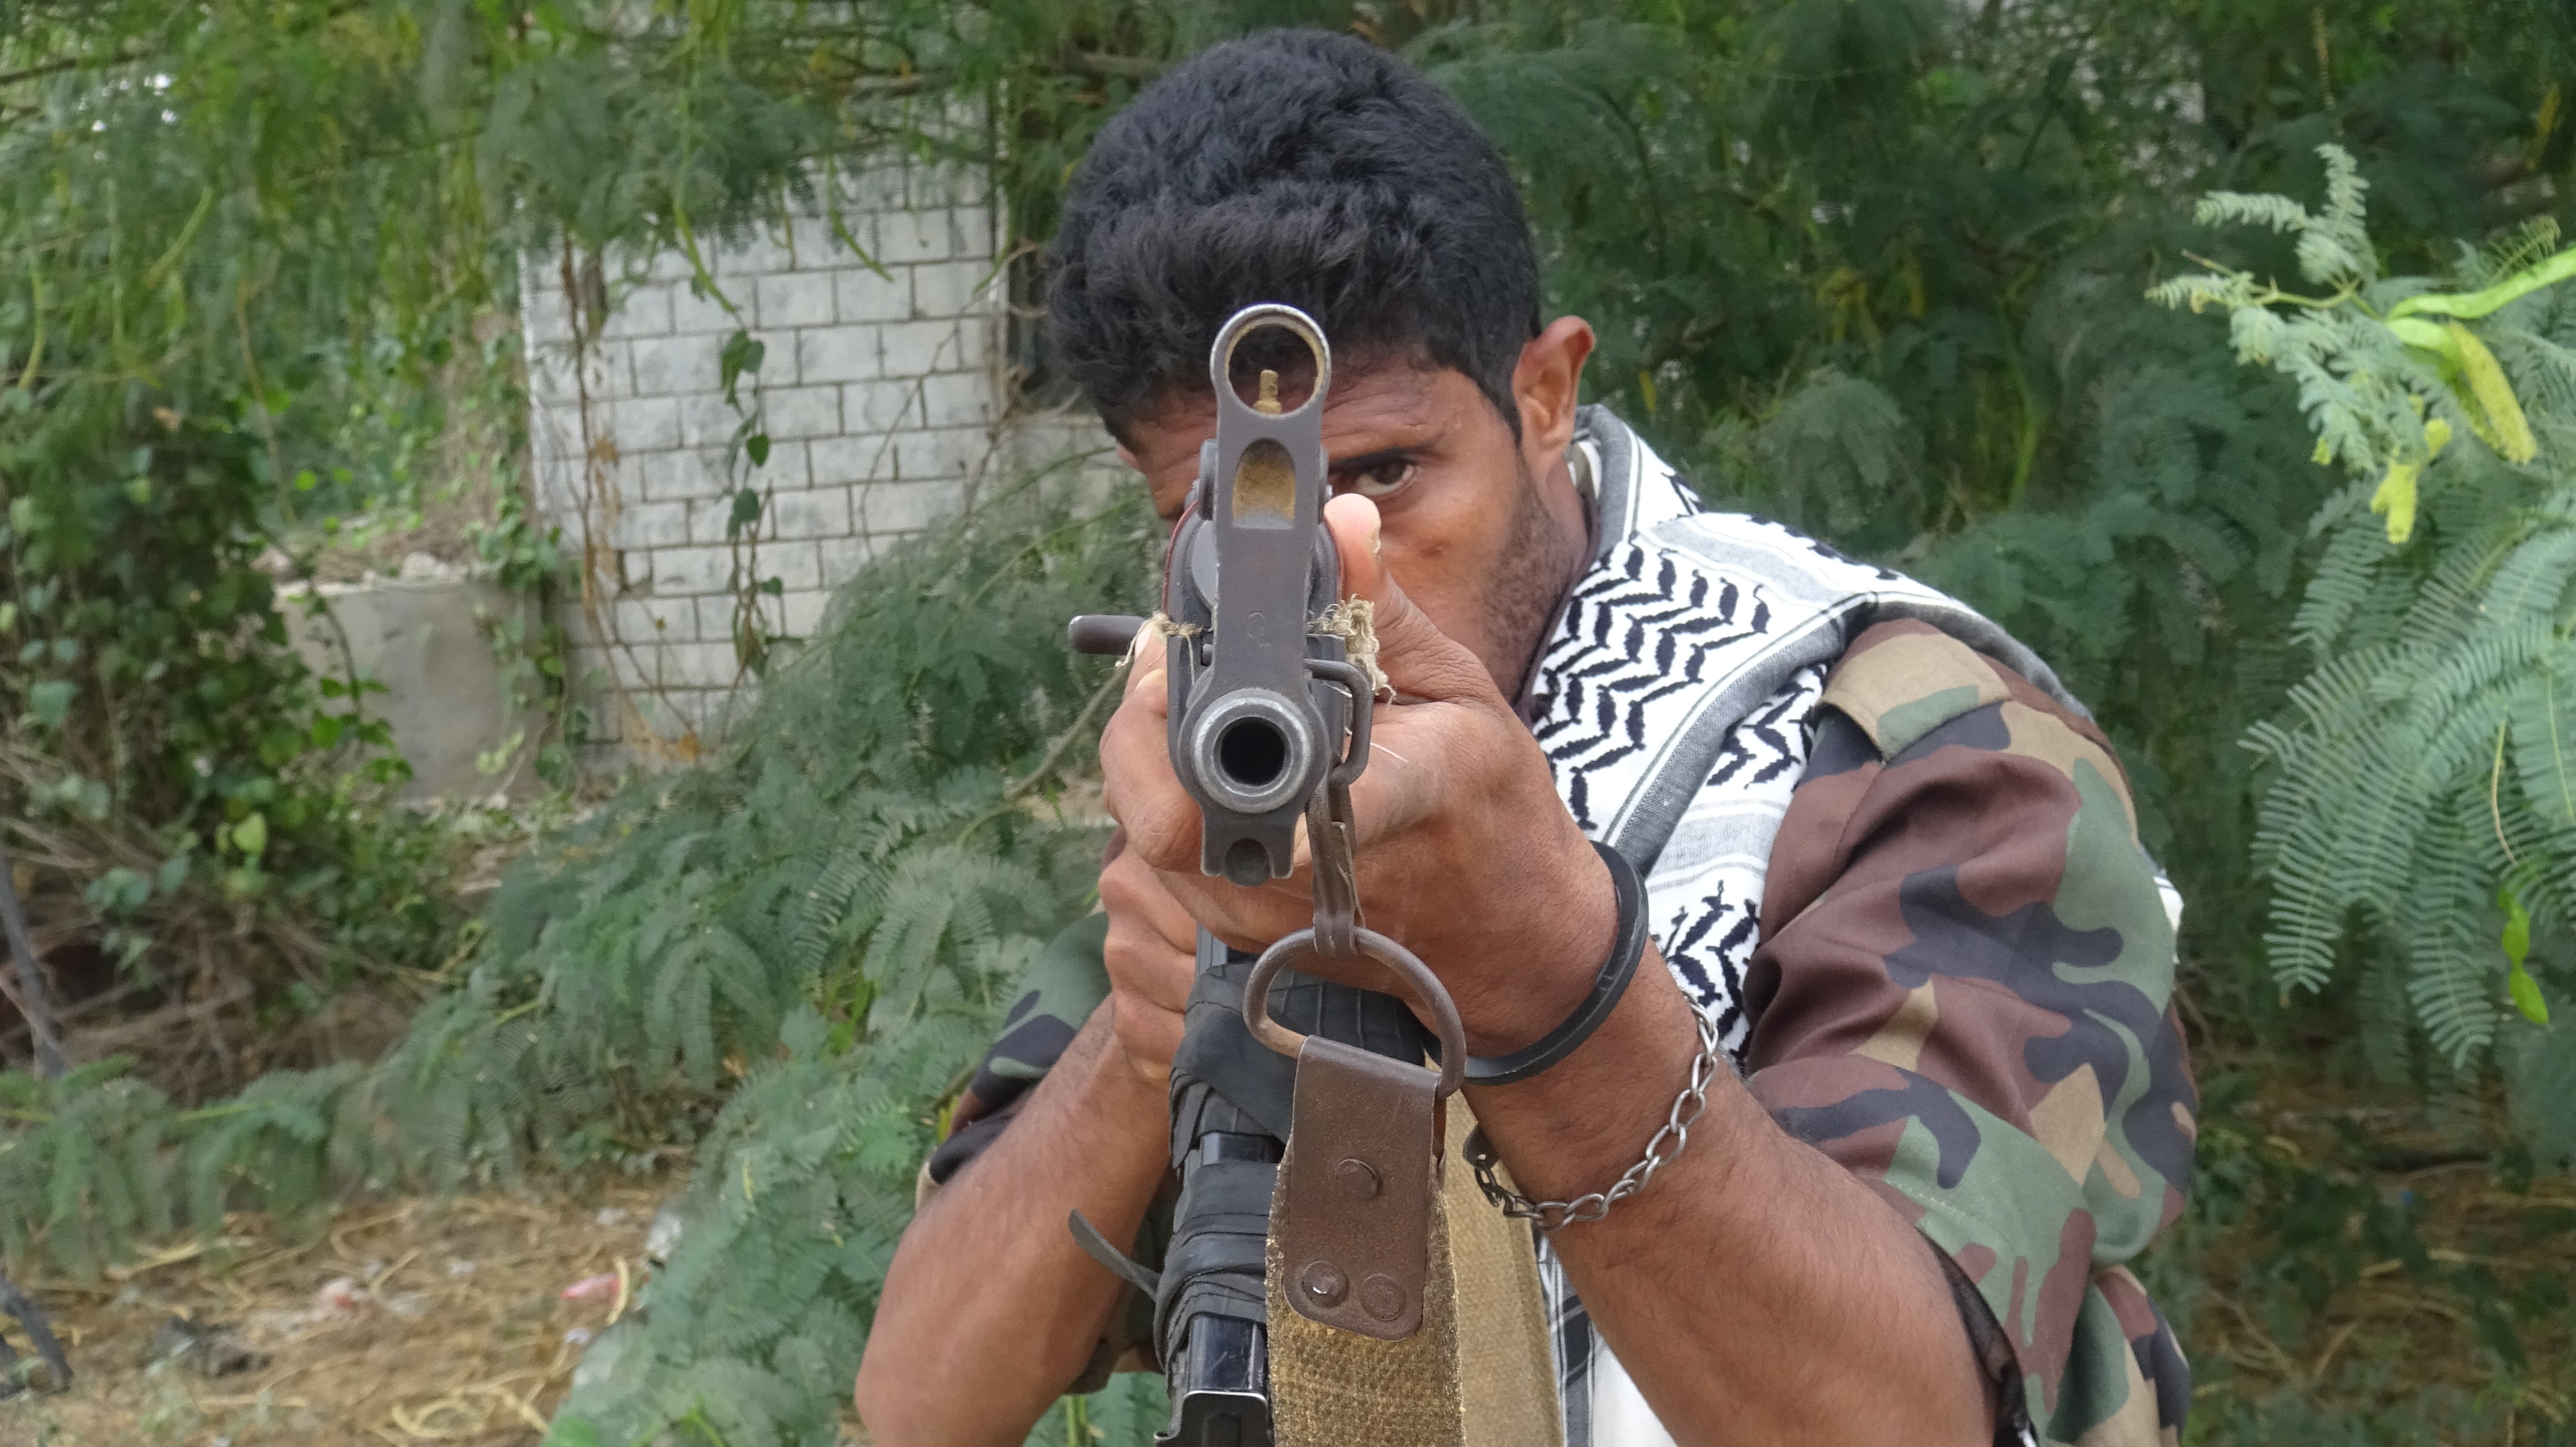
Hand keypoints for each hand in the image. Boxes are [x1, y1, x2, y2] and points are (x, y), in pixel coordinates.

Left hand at [1098, 494, 1613, 1053]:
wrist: (1508, 935)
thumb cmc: (1492, 807)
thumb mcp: (1461, 692)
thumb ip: (1386, 610)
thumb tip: (1342, 518)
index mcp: (1393, 799)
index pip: (1302, 784)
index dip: (1221, 741)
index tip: (1171, 672)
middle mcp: (1314, 871)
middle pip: (1175, 818)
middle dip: (1149, 722)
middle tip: (1166, 655)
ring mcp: (1268, 916)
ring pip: (1148, 839)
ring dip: (1148, 756)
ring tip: (1181, 694)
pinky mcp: (1239, 936)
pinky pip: (1157, 861)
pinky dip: (1162, 797)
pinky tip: (1194, 754)